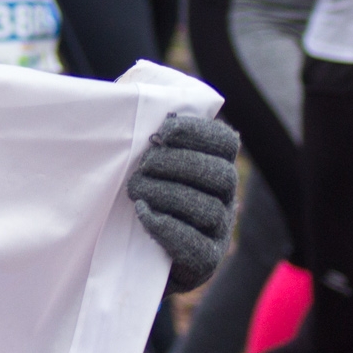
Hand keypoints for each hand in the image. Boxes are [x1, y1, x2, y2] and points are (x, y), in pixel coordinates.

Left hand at [127, 114, 239, 292]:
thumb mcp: (137, 157)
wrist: (127, 254)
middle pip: (220, 174)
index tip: (163, 131)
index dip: (198, 132)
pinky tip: (144, 215)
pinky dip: (168, 228)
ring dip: (167, 195)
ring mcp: (219, 231)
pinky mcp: (205, 262)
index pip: (224, 141)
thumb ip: (140, 128)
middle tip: (141, 167)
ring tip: (134, 190)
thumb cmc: (134, 192)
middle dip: (177, 165)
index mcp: (213, 163)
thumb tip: (127, 91)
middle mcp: (225, 196)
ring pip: (209, 209)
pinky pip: (197, 245)